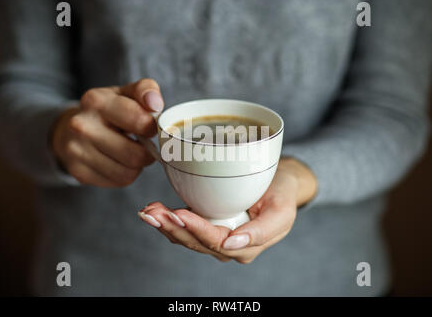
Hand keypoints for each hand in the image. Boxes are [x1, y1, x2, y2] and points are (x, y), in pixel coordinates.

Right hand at [51, 79, 163, 186]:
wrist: (70, 128)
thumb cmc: (109, 110)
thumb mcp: (126, 93)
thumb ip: (145, 90)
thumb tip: (155, 103)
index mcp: (97, 101)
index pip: (140, 122)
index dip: (152, 128)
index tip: (148, 127)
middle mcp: (82, 126)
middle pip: (135, 155)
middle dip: (147, 153)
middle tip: (144, 146)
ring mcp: (77, 150)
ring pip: (128, 173)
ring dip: (137, 166)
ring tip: (131, 153)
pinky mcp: (78, 171)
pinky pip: (118, 181)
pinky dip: (125, 175)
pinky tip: (118, 162)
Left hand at [138, 158, 317, 262]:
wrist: (280, 185)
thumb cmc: (281, 195)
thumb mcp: (282, 211)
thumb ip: (262, 231)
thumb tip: (232, 243)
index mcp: (246, 246)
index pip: (216, 242)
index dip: (196, 229)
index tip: (179, 214)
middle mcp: (228, 247)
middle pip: (196, 242)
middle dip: (173, 228)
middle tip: (154, 213)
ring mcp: (215, 238)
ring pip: (186, 237)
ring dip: (165, 225)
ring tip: (149, 211)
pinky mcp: (207, 226)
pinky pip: (185, 229)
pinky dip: (168, 220)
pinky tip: (154, 211)